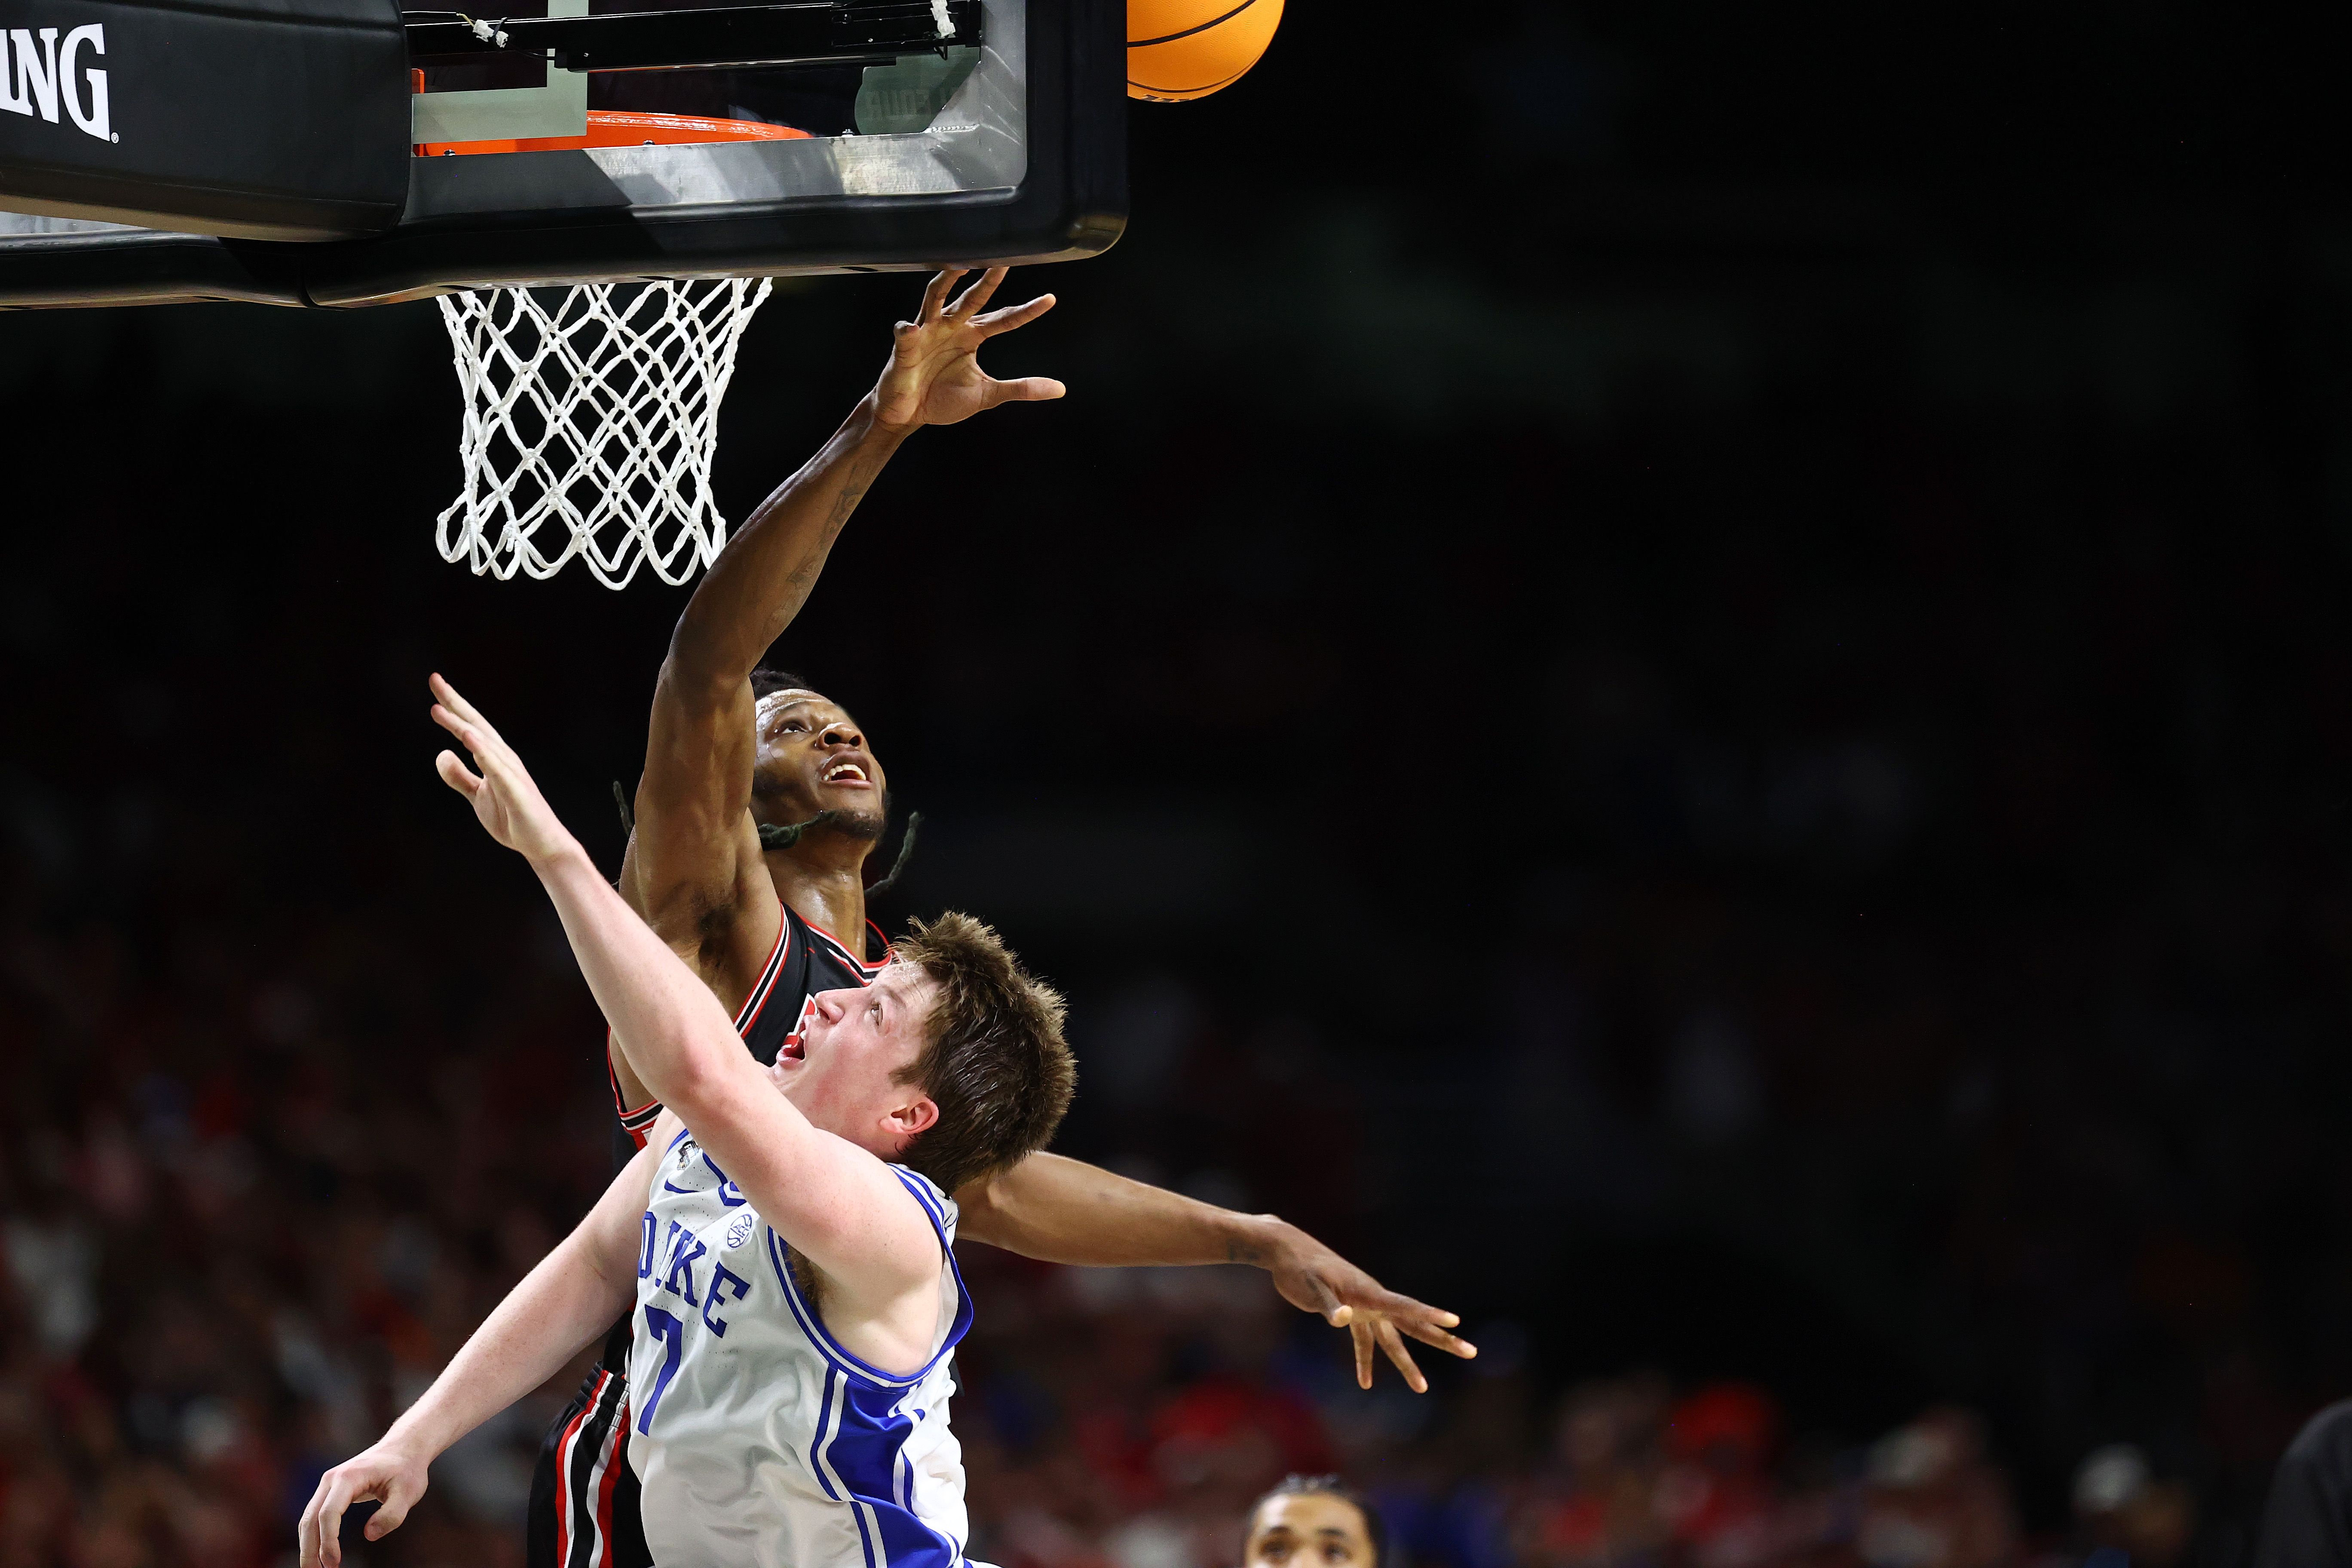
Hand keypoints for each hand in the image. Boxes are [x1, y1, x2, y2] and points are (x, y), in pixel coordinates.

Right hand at [297, 1438, 428, 1566]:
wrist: (403, 1448)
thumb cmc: (407, 1470)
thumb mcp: (409, 1491)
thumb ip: (392, 1514)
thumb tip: (369, 1535)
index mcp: (350, 1476)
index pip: (329, 1512)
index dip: (329, 1540)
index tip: (333, 1563)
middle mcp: (332, 1479)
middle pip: (311, 1518)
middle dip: (310, 1549)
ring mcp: (329, 1484)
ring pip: (309, 1519)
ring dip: (308, 1545)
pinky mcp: (331, 1491)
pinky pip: (316, 1516)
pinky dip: (314, 1536)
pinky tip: (318, 1553)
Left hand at [430, 672, 575, 865]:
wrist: (541, 843)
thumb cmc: (513, 817)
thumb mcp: (477, 796)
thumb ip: (459, 776)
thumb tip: (441, 753)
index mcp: (494, 758)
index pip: (470, 727)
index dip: (452, 706)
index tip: (435, 683)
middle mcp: (504, 759)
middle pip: (476, 725)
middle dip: (455, 703)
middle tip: (434, 679)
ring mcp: (511, 773)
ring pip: (484, 743)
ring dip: (463, 725)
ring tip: (441, 708)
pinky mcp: (516, 791)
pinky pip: (497, 769)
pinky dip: (483, 752)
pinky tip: (469, 738)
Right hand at [872, 267, 1063, 430]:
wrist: (909, 414)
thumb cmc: (944, 397)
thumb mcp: (988, 395)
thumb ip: (1021, 389)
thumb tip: (1060, 389)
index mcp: (973, 334)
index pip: (1004, 319)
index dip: (1026, 311)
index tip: (1050, 299)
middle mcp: (952, 326)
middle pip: (973, 298)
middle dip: (987, 280)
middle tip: (1004, 261)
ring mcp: (927, 332)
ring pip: (936, 298)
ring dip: (946, 282)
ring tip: (958, 268)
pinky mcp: (905, 348)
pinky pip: (905, 335)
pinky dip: (907, 331)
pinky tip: (910, 329)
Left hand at [1263, 1223, 1476, 1392]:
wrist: (1287, 1251)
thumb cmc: (1299, 1268)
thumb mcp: (1310, 1287)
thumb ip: (1328, 1305)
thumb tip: (1344, 1319)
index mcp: (1369, 1293)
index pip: (1405, 1307)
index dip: (1430, 1315)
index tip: (1456, 1321)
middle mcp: (1373, 1300)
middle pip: (1413, 1324)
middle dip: (1441, 1339)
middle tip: (1470, 1351)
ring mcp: (1363, 1307)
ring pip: (1392, 1340)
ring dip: (1406, 1363)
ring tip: (1422, 1388)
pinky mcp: (1350, 1311)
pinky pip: (1365, 1340)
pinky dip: (1365, 1360)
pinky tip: (1365, 1382)